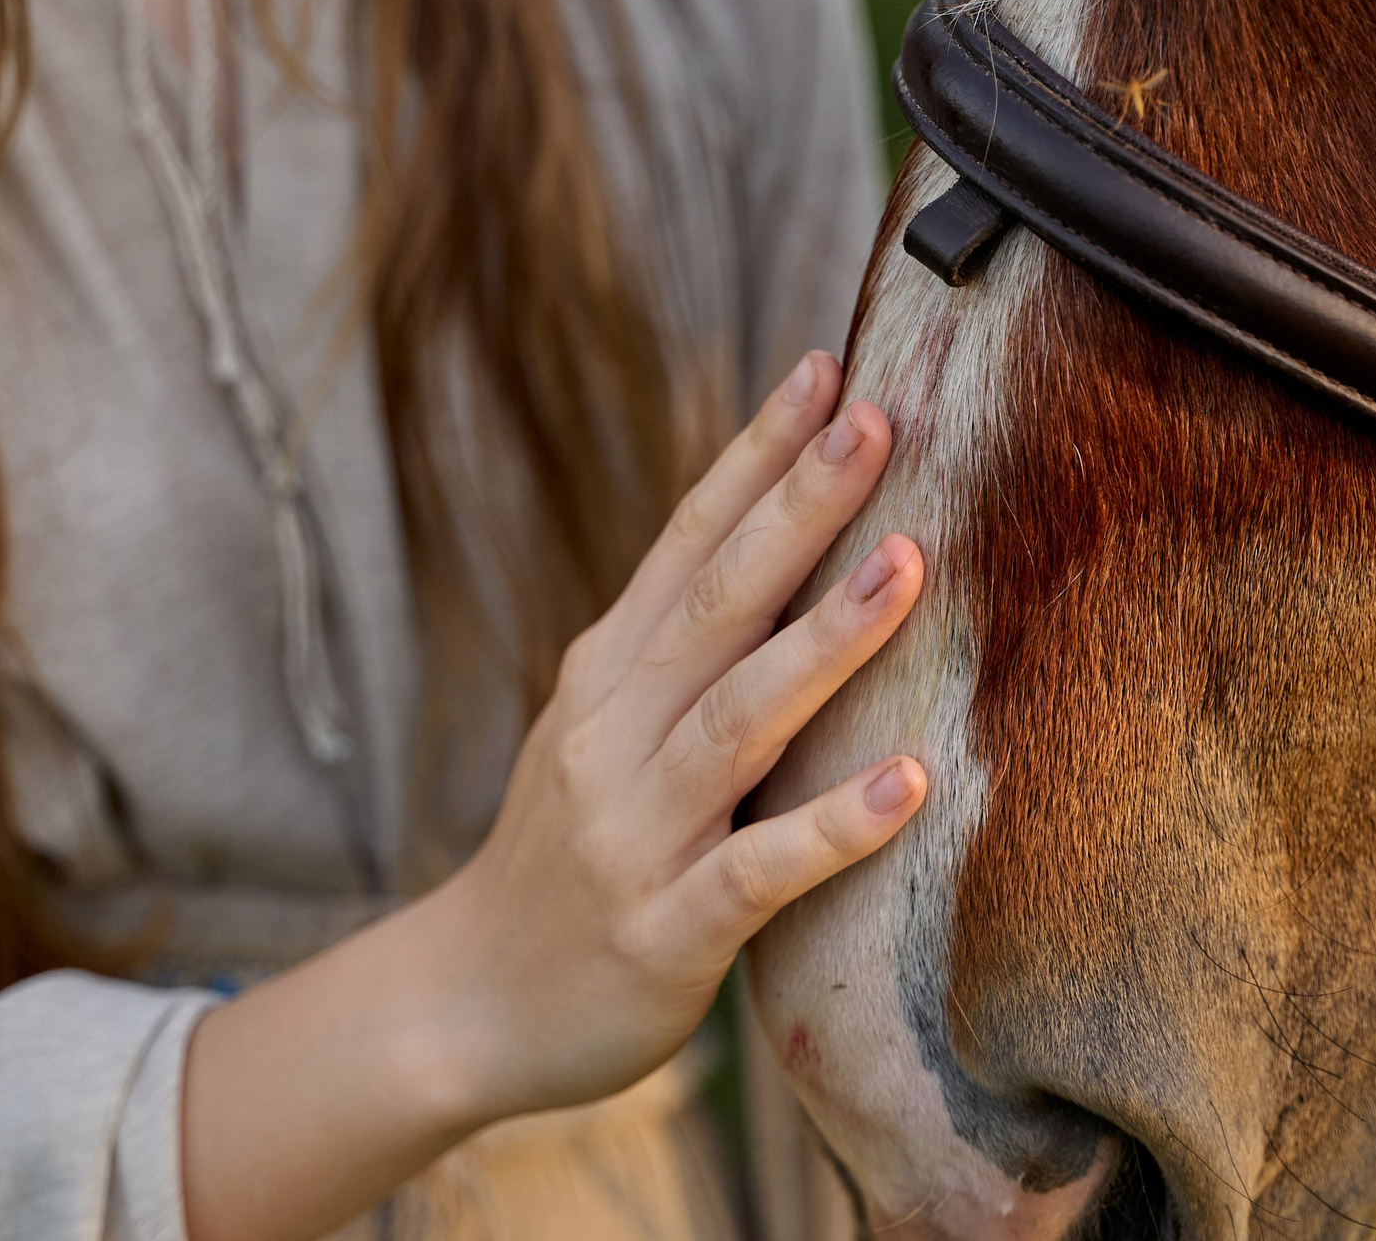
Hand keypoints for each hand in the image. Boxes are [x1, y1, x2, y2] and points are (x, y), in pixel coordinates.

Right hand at [417, 348, 928, 1117]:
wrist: (465, 1006)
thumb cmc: (567, 858)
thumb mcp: (602, 732)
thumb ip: (681, 652)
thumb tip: (784, 546)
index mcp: (607, 675)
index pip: (689, 542)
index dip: (756, 455)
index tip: (828, 369)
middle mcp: (613, 735)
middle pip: (715, 603)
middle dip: (797, 507)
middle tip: (877, 421)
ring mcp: (634, 834)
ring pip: (736, 720)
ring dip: (825, 640)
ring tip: (907, 566)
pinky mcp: (664, 933)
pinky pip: (756, 872)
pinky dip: (832, 827)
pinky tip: (909, 785)